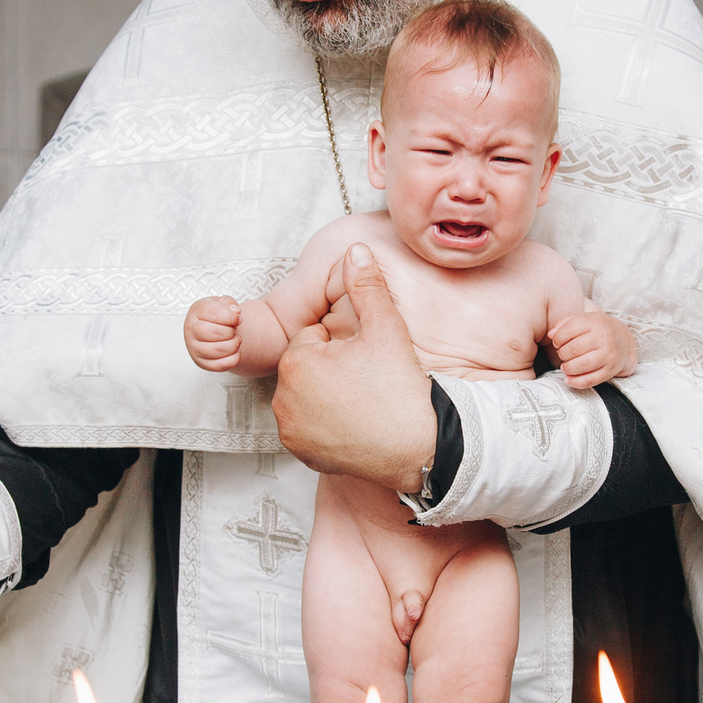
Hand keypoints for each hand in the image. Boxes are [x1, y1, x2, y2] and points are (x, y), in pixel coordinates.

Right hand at [184, 296, 242, 371]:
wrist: (212, 329)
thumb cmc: (217, 315)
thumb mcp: (223, 303)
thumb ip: (230, 303)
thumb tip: (235, 311)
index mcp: (196, 311)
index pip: (214, 313)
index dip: (231, 316)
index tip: (237, 318)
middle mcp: (191, 330)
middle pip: (216, 332)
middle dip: (231, 331)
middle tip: (234, 329)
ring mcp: (194, 348)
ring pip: (219, 350)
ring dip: (234, 344)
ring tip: (235, 339)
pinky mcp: (202, 363)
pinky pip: (222, 365)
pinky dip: (234, 358)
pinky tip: (234, 350)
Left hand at [273, 244, 435, 493]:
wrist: (419, 447)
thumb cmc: (400, 388)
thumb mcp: (385, 327)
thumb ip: (366, 285)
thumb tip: (355, 249)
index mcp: (297, 361)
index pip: (313, 338)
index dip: (343, 346)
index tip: (366, 362)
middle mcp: (283, 397)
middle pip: (306, 367)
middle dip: (330, 370)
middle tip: (366, 382)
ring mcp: (290, 428)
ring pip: (305, 396)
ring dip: (325, 396)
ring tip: (361, 404)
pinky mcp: (301, 453)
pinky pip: (307, 427)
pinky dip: (325, 425)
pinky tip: (353, 426)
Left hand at [549, 310, 637, 389]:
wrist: (623, 340)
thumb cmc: (597, 330)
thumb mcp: (583, 320)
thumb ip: (564, 324)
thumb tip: (551, 335)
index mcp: (595, 322)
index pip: (569, 329)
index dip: (558, 338)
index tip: (557, 343)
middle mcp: (604, 338)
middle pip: (574, 349)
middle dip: (562, 354)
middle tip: (562, 355)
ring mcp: (609, 355)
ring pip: (581, 365)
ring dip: (567, 368)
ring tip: (565, 366)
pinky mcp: (610, 371)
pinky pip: (590, 380)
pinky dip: (576, 382)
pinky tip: (569, 379)